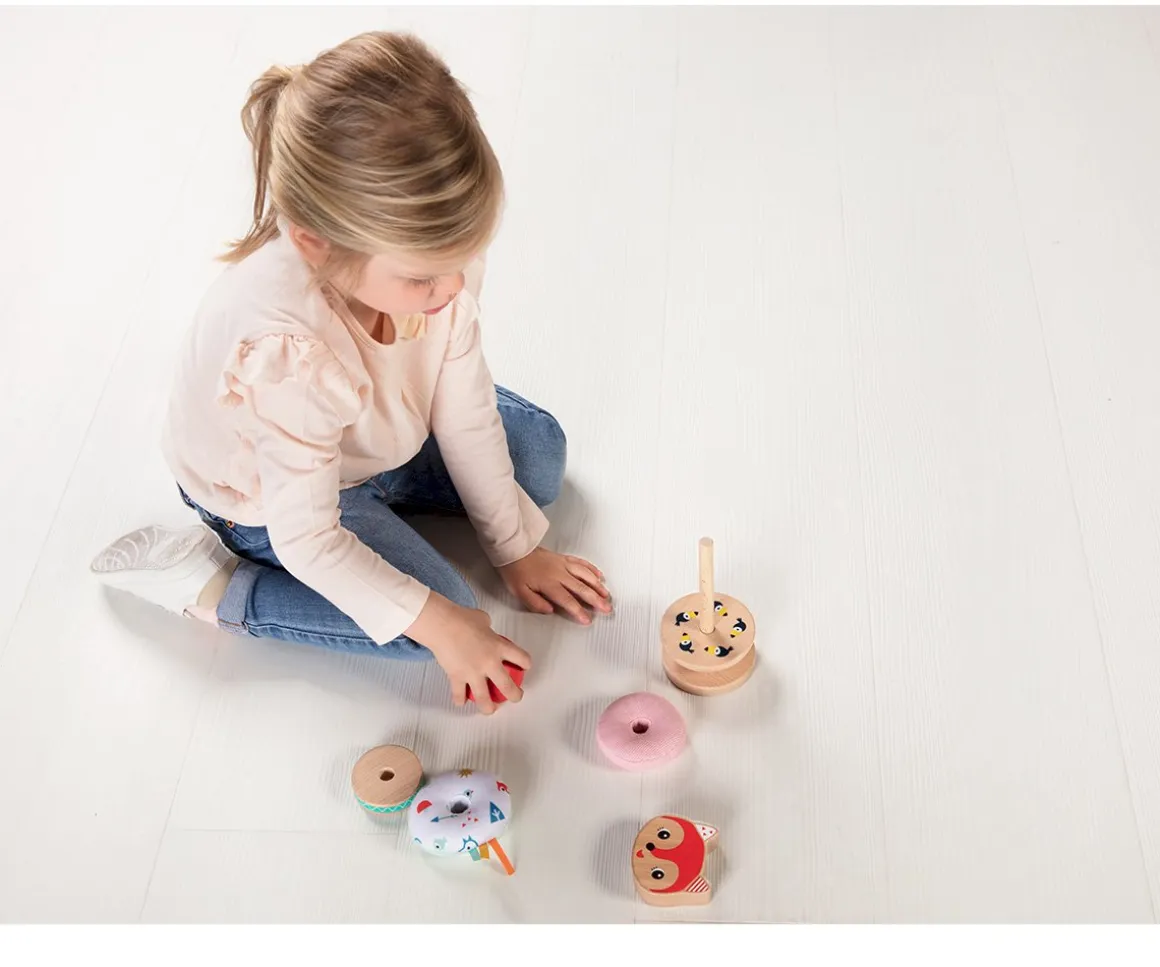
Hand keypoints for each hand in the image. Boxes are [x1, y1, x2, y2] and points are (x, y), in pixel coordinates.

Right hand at [404, 593, 530, 714]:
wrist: (442, 624)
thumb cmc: (461, 618)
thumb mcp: (482, 619)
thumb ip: (488, 629)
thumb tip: (486, 631)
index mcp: (499, 647)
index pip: (521, 658)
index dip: (526, 663)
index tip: (525, 666)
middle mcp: (490, 663)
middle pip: (508, 686)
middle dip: (515, 695)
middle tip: (516, 697)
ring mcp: (473, 672)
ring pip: (484, 698)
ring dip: (489, 707)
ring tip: (490, 710)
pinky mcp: (457, 677)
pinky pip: (459, 694)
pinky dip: (460, 699)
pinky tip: (461, 702)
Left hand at [498, 547, 611, 624]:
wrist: (514, 549)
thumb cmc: (515, 571)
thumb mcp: (519, 592)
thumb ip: (535, 603)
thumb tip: (550, 610)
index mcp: (549, 584)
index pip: (567, 600)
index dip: (578, 611)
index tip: (588, 619)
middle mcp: (560, 574)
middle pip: (582, 588)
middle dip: (596, 599)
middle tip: (607, 608)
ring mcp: (563, 564)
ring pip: (585, 574)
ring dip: (597, 585)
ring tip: (606, 594)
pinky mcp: (563, 558)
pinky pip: (581, 562)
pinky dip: (592, 569)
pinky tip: (599, 575)